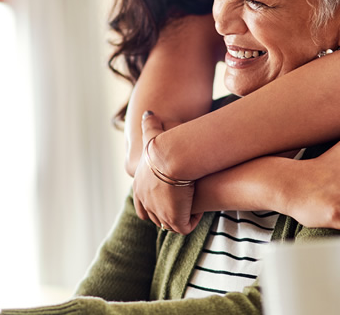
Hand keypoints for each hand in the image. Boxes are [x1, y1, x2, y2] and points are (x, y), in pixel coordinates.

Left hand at [132, 111, 201, 234]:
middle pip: (155, 217)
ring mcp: (159, 213)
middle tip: (182, 205)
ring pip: (170, 224)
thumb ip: (149, 125)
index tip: (168, 198)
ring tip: (193, 207)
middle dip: (168, 213)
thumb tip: (149, 112)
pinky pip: (184, 227)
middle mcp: (146, 203)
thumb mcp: (153, 135)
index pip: (142, 205)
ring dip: (181, 217)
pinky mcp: (174, 220)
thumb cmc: (164, 145)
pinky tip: (200, 209)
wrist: (171, 157)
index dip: (154, 204)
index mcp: (139, 188)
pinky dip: (192, 220)